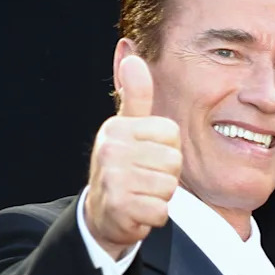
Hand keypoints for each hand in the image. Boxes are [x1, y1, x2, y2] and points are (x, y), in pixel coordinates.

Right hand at [85, 55, 181, 259]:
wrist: (101, 215)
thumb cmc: (122, 167)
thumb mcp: (127, 128)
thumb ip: (136, 96)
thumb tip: (133, 58)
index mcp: (117, 128)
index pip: (172, 133)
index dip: (167, 149)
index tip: (147, 157)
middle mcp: (111, 149)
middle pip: (173, 161)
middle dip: (165, 175)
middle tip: (143, 179)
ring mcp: (114, 178)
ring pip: (168, 187)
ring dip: (159, 196)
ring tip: (140, 194)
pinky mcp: (120, 207)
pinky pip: (160, 211)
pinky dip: (153, 216)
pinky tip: (137, 211)